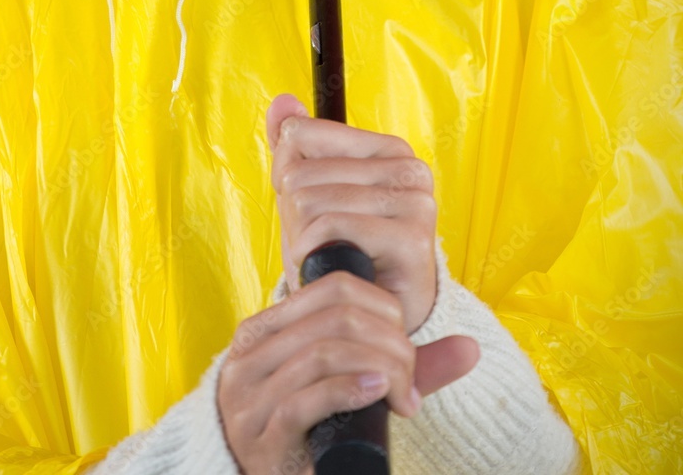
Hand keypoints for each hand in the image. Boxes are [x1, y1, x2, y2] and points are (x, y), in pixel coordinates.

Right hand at [216, 270, 479, 474]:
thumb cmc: (310, 432)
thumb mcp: (346, 385)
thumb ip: (399, 364)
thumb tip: (471, 348)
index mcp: (263, 327)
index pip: (332, 287)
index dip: (382, 308)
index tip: (405, 348)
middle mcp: (248, 352)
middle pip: (335, 318)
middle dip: (389, 344)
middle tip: (409, 383)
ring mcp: (248, 393)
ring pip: (323, 353)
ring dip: (379, 370)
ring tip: (401, 396)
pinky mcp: (259, 434)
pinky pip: (305, 400)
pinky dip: (348, 390)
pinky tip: (377, 394)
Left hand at [268, 93, 436, 335]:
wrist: (373, 317)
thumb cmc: (341, 251)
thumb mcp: (309, 194)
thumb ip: (295, 146)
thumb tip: (282, 102)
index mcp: (389, 148)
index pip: (300, 135)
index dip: (288, 177)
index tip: (312, 208)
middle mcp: (410, 169)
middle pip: (300, 171)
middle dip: (293, 215)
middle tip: (320, 243)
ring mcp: (416, 203)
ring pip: (309, 198)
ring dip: (301, 238)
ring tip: (328, 256)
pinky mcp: (412, 239)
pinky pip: (329, 227)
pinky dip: (314, 253)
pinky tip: (331, 269)